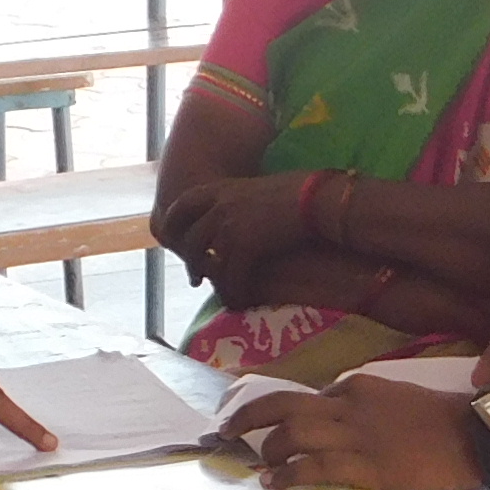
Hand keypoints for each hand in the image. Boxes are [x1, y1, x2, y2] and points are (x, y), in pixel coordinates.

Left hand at [155, 171, 316, 294]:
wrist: (316, 198)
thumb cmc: (298, 191)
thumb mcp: (257, 188)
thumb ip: (238, 201)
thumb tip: (237, 217)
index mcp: (219, 188)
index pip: (181, 206)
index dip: (173, 225)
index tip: (173, 241)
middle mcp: (218, 206)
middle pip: (191, 240)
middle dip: (192, 262)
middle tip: (196, 278)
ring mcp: (228, 226)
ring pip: (207, 262)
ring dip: (212, 282)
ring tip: (221, 294)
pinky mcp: (244, 246)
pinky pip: (230, 276)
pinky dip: (234, 292)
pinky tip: (240, 301)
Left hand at [243, 375, 478, 489]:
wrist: (476, 435)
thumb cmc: (445, 419)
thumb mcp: (400, 397)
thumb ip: (368, 404)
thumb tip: (343, 416)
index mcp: (360, 387)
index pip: (310, 395)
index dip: (283, 412)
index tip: (268, 425)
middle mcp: (349, 405)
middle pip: (283, 404)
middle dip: (248, 417)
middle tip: (227, 431)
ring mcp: (356, 435)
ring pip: (292, 433)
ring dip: (268, 449)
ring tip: (260, 465)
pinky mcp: (366, 466)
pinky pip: (314, 466)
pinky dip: (288, 473)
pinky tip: (275, 482)